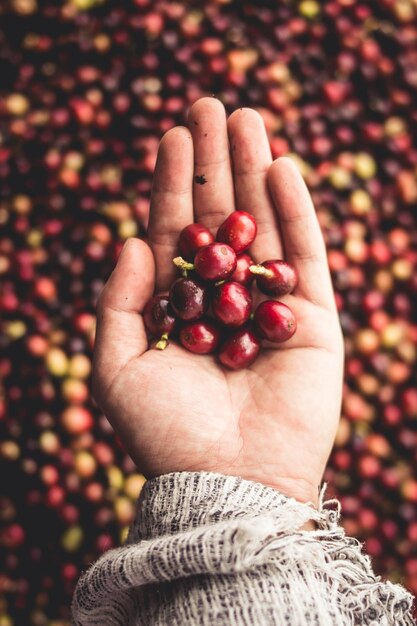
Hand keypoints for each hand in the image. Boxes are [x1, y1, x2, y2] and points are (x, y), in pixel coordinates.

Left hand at [93, 98, 343, 503]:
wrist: (228, 483)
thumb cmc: (166, 434)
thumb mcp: (118, 368)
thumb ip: (122, 304)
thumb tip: (134, 241)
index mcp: (182, 310)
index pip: (177, 234)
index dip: (173, 185)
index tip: (172, 135)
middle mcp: (226, 302)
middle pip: (221, 219)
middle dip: (215, 164)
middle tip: (211, 105)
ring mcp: (271, 308)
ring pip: (264, 227)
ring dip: (254, 172)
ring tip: (247, 117)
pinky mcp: (313, 321)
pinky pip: (304, 258)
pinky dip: (294, 214)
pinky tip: (280, 169)